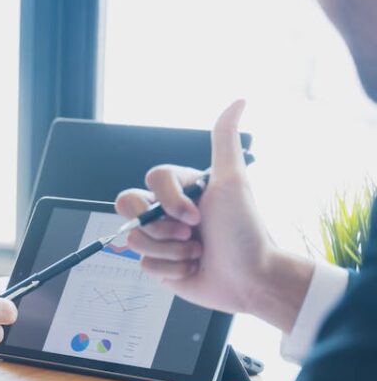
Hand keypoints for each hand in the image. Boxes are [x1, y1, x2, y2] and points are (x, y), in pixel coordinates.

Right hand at [113, 100, 311, 331]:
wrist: (251, 279)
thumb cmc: (245, 232)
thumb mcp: (234, 180)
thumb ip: (224, 139)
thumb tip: (238, 101)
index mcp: (182, 189)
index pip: (150, 181)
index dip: (169, 201)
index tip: (196, 215)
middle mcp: (168, 211)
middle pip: (128, 206)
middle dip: (160, 226)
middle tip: (191, 233)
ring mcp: (161, 238)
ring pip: (136, 239)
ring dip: (171, 251)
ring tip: (197, 253)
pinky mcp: (160, 264)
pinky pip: (144, 265)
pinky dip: (171, 269)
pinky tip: (192, 268)